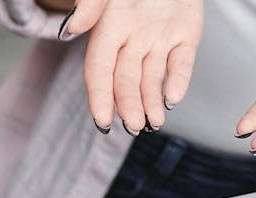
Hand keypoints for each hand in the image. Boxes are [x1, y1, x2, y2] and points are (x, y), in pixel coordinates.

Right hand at [61, 0, 202, 134]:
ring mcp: (158, 38)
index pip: (99, 70)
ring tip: (154, 122)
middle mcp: (132, 38)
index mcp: (109, 28)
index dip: (99, 96)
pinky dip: (178, 81)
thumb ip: (91, 4)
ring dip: (151, 102)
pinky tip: (173, 99)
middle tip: (135, 126)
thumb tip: (70, 30)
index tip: (102, 120)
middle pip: (125, 80)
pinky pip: (181, 63)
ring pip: (152, 78)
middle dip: (129, 105)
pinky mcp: (185, 35)